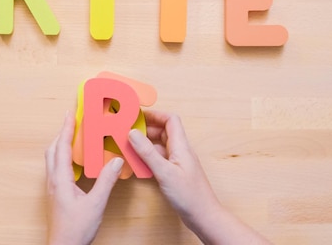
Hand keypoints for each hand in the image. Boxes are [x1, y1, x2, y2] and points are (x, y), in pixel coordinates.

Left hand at [45, 111, 123, 244]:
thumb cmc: (75, 230)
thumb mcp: (96, 204)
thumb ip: (106, 181)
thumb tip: (116, 161)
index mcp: (60, 180)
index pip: (62, 147)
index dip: (66, 128)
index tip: (71, 113)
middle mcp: (53, 181)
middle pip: (53, 149)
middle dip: (62, 133)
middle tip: (73, 121)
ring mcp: (53, 188)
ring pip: (53, 159)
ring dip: (62, 144)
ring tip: (74, 136)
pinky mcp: (56, 194)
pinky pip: (57, 168)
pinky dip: (64, 157)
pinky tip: (75, 160)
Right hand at [128, 110, 270, 244]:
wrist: (203, 216)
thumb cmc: (190, 196)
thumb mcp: (165, 172)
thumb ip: (148, 152)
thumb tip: (133, 133)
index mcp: (181, 146)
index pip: (170, 120)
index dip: (155, 115)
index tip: (137, 115)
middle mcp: (180, 151)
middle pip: (163, 131)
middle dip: (145, 129)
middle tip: (128, 132)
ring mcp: (177, 162)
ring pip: (159, 146)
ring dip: (145, 145)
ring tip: (129, 147)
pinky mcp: (174, 173)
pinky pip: (159, 159)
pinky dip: (147, 158)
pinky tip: (137, 164)